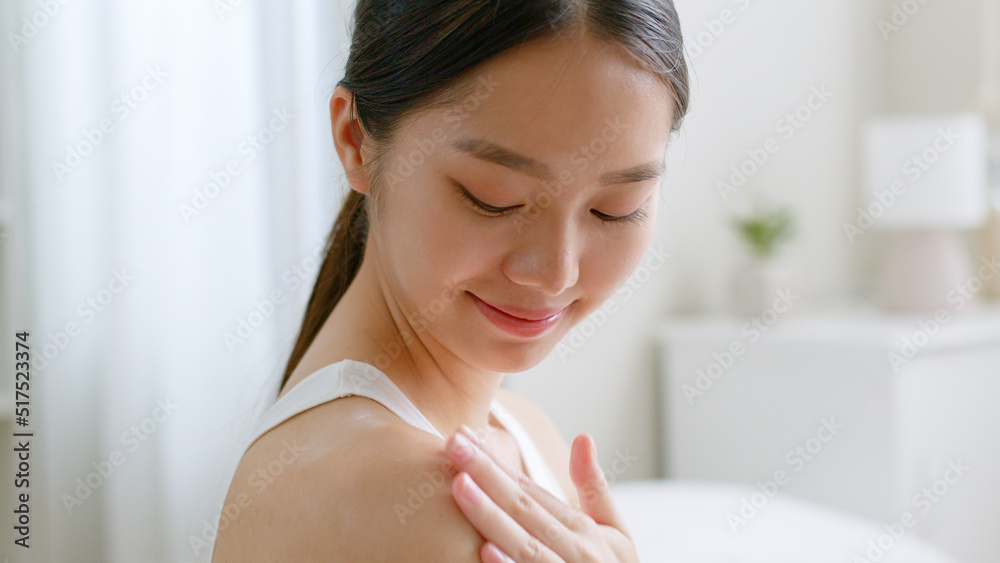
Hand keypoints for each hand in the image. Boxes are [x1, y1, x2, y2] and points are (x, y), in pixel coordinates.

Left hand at [445, 424, 638, 562]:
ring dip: (490, 515)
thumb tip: (583, 436)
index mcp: (583, 529)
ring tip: (459, 486)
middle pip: (523, 508)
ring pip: (524, 545)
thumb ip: (594, 487)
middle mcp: (577, 551)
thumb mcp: (613, 531)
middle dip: (486, 475)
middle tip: (454, 444)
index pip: (531, 489)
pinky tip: (484, 550)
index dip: (497, 463)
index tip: (465, 437)